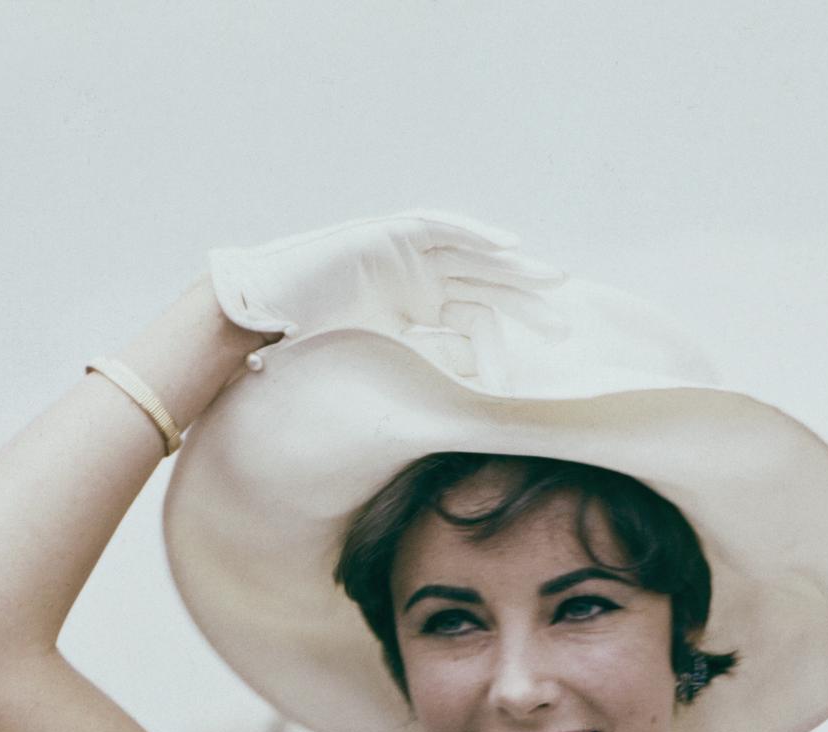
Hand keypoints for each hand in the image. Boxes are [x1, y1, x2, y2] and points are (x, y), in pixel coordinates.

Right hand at [208, 211, 564, 374]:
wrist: (261, 319)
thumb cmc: (311, 356)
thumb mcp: (387, 371)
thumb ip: (427, 377)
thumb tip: (472, 410)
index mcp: (413, 314)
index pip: (473, 321)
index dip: (504, 342)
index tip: (534, 369)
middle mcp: (412, 281)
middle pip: (482, 287)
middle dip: (525, 302)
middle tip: (566, 326)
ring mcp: (400, 254)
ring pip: (470, 256)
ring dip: (512, 265)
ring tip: (553, 280)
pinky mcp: (386, 232)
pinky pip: (437, 225)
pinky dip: (473, 232)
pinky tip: (508, 245)